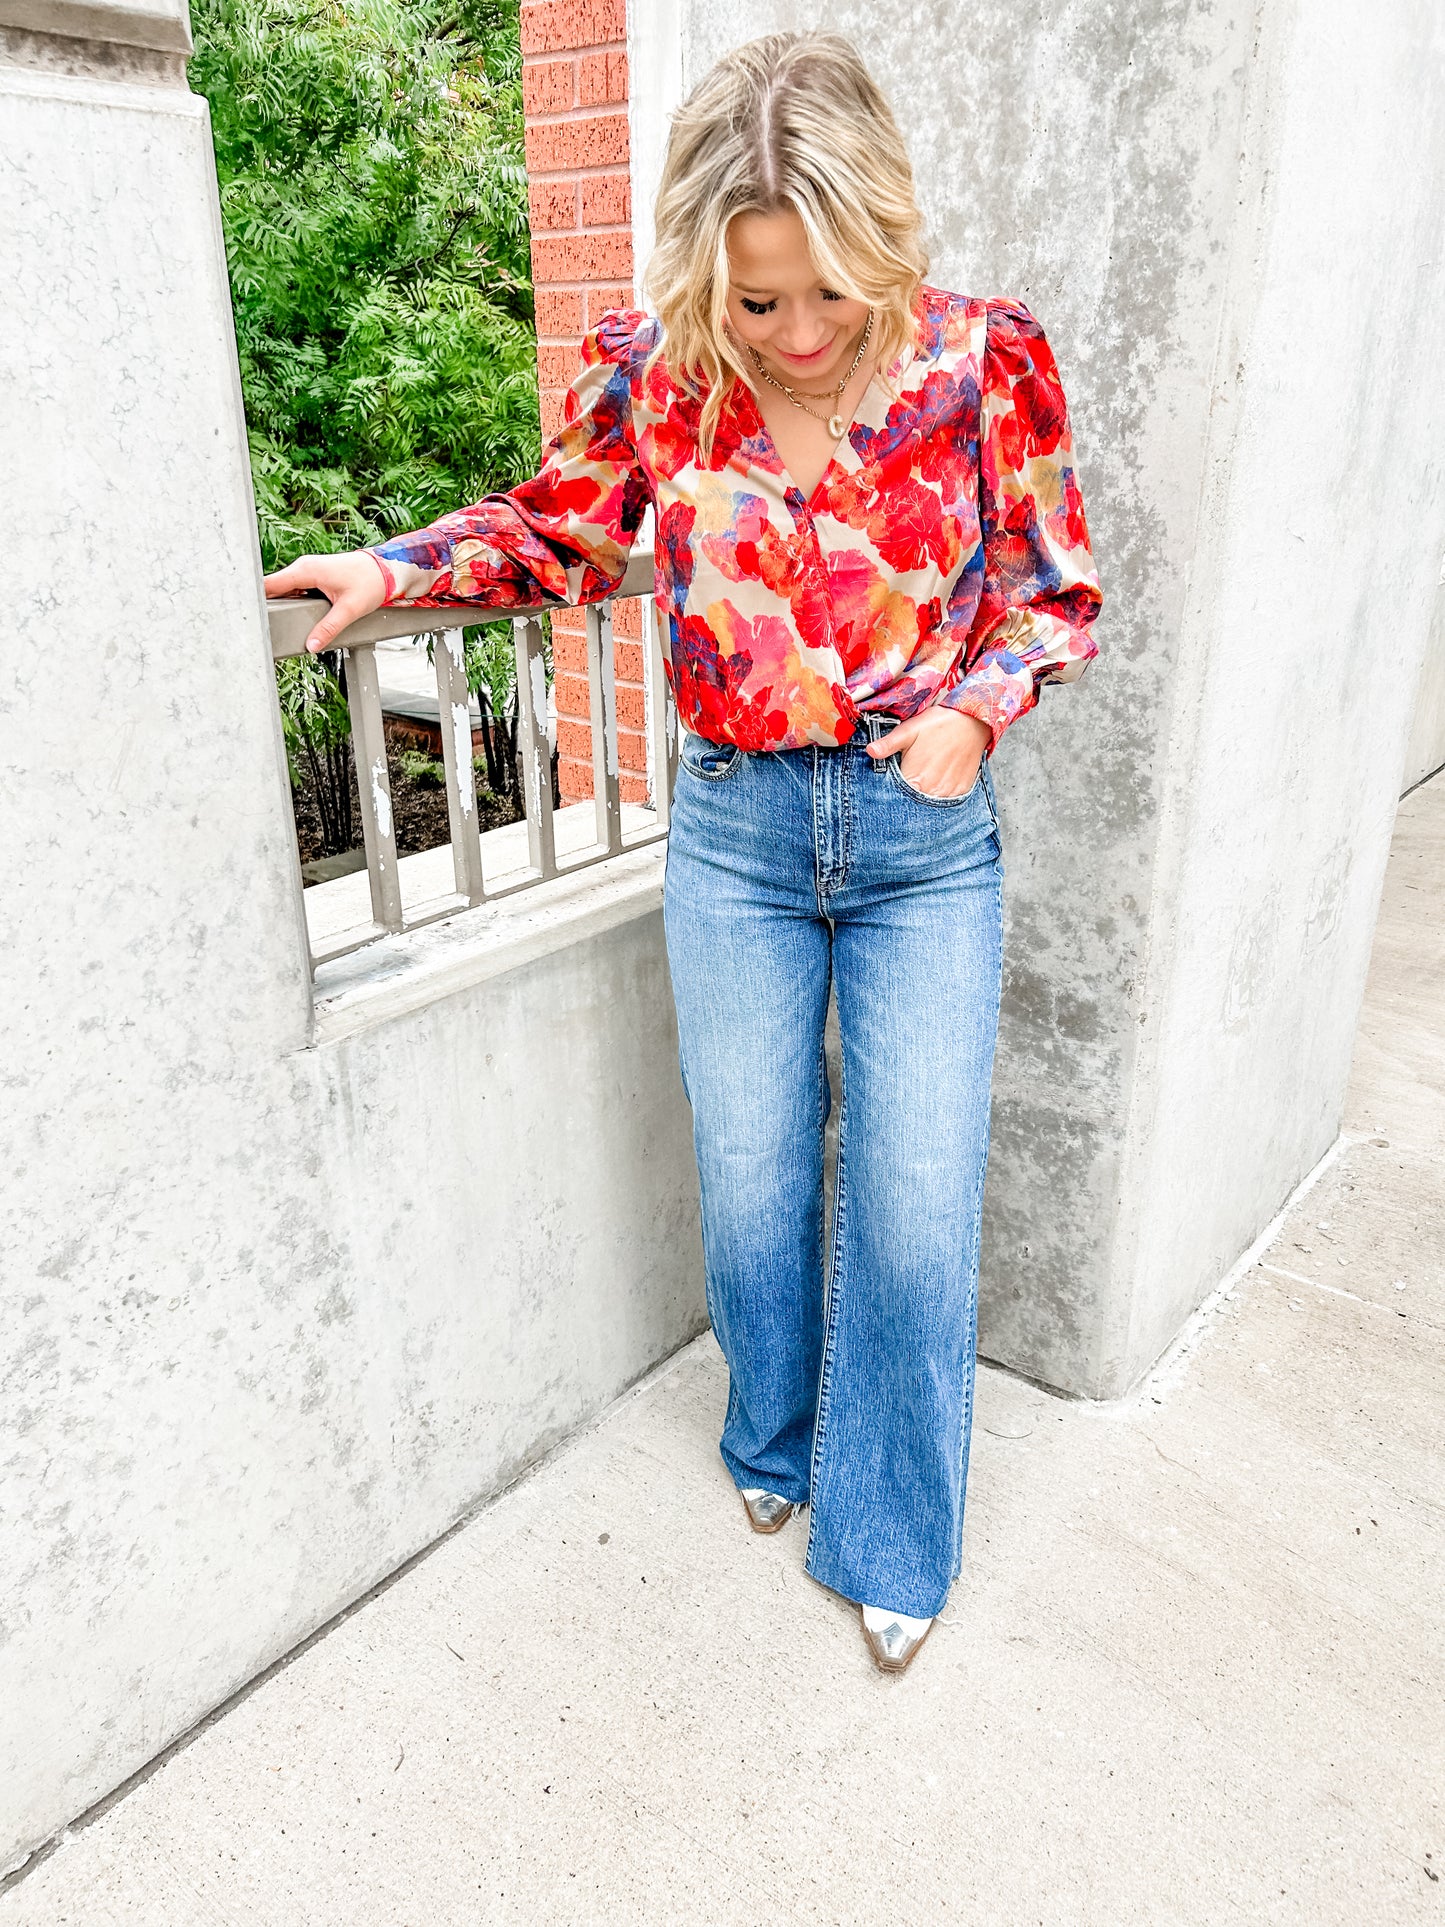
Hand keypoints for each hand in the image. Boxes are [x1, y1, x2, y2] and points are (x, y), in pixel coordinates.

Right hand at [263, 550, 391, 653]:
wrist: (386, 569)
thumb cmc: (370, 582)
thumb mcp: (348, 610)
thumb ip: (328, 628)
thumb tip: (311, 645)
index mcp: (306, 570)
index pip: (268, 584)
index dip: (255, 598)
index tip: (248, 616)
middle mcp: (303, 567)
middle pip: (272, 587)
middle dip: (264, 604)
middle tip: (257, 625)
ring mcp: (307, 570)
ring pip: (283, 589)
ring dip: (277, 603)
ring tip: (271, 621)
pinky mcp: (314, 576)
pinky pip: (294, 589)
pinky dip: (290, 600)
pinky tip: (289, 612)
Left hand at [865, 706, 990, 796]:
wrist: (971, 721)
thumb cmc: (938, 724)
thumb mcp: (909, 730)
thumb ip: (888, 744)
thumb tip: (870, 751)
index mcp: (915, 779)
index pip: (896, 797)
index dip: (892, 792)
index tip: (891, 786)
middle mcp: (931, 791)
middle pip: (913, 803)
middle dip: (907, 795)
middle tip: (911, 777)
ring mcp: (948, 793)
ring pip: (929, 804)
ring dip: (924, 796)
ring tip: (924, 779)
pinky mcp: (961, 791)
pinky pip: (947, 802)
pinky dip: (940, 795)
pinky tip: (937, 781)